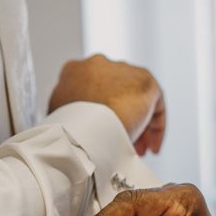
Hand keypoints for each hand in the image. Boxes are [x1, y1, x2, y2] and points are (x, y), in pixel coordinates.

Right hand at [49, 54, 165, 154]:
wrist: (85, 130)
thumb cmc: (70, 131)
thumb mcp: (60, 120)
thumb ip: (73, 116)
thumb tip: (80, 131)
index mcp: (73, 72)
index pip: (91, 92)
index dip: (101, 117)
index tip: (104, 135)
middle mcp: (97, 65)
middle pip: (116, 94)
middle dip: (121, 120)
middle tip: (124, 143)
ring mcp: (121, 70)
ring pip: (135, 99)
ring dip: (139, 125)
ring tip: (137, 149)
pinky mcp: (144, 80)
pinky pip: (155, 105)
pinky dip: (156, 127)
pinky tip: (152, 147)